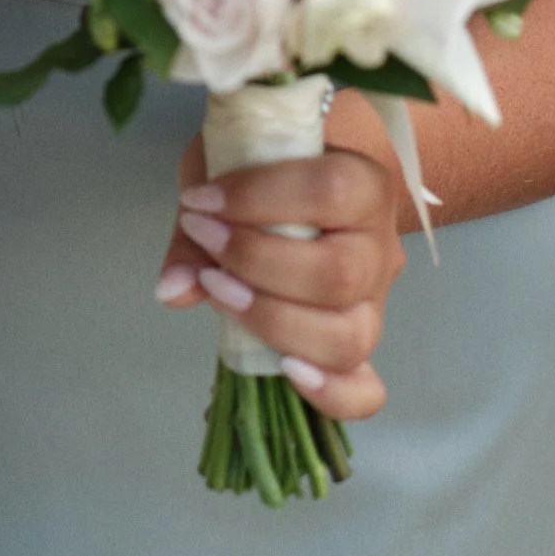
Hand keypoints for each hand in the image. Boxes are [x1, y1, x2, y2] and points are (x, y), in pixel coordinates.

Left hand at [155, 130, 399, 420]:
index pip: (330, 192)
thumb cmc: (266, 162)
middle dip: (257, 265)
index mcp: (364, 183)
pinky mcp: (359, 344)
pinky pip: (365, 390)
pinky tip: (284, 371)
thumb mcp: (226, 162)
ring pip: (349, 336)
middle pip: (338, 275)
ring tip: (219, 292)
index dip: (257, 200)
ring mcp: (376, 302)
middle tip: (207, 246)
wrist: (305, 173)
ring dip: (272, 322)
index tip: (200, 203)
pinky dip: (329, 393)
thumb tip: (174, 291)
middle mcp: (381, 247)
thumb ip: (198, 219)